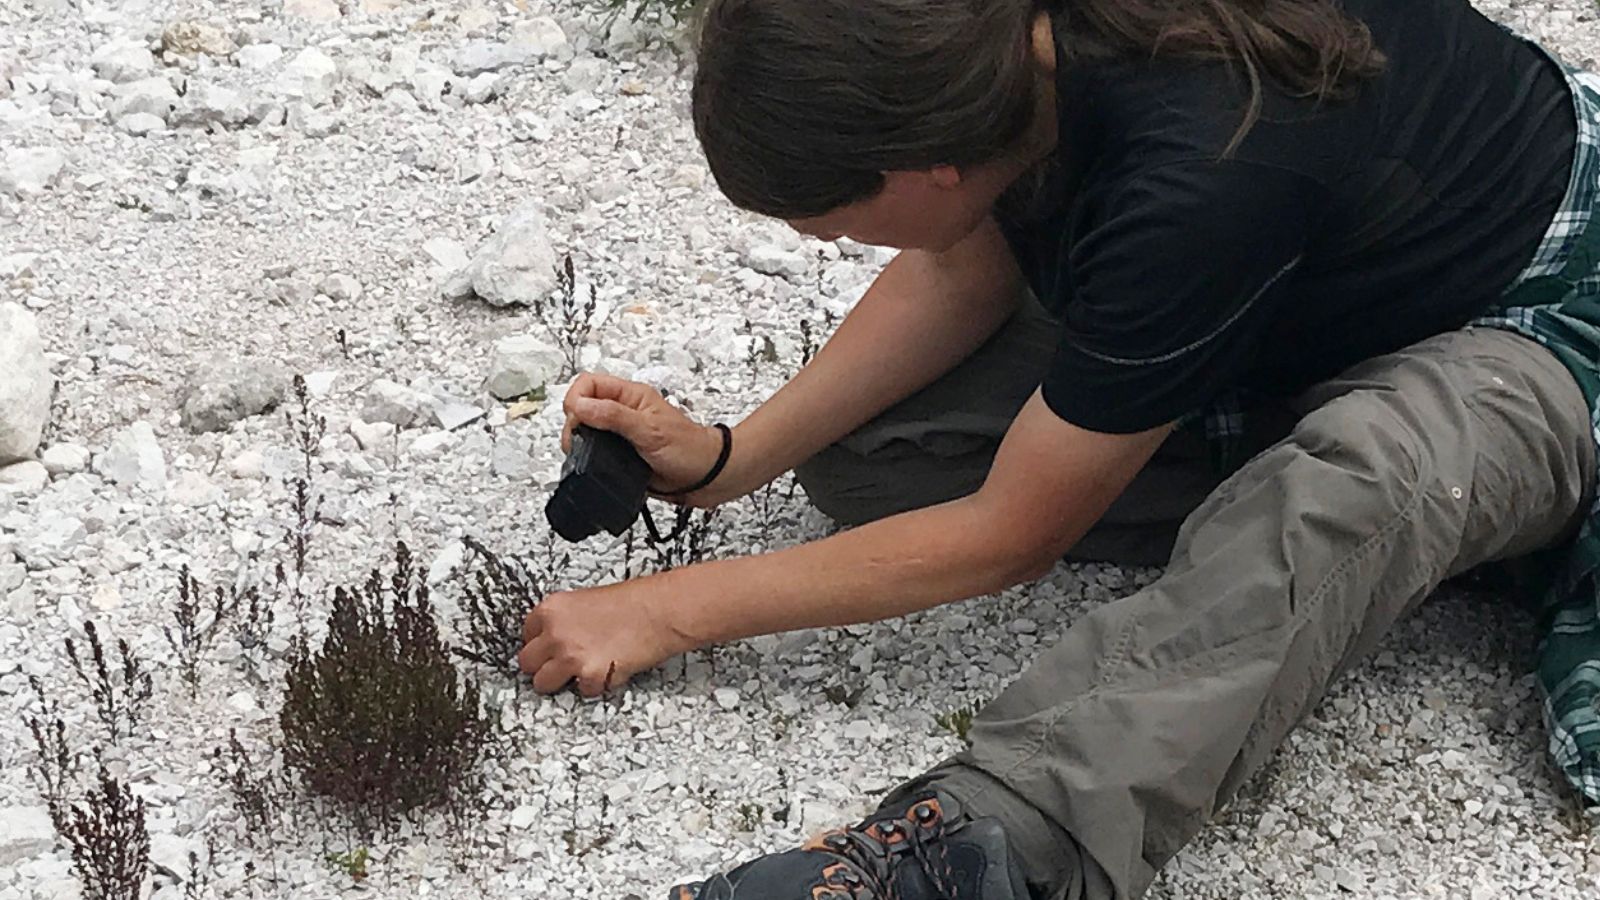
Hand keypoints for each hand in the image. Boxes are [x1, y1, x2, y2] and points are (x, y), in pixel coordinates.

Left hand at [516, 580, 690, 696]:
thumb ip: (565, 620)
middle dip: (544, 666)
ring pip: (542, 683)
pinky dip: (595, 686)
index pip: (526, 634)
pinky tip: (609, 669)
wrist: (659, 611)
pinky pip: (581, 691)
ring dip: (561, 681)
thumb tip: (557, 639)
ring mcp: (569, 655)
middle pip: (527, 662)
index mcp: (552, 609)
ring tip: (582, 672)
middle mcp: (555, 632)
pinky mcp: (588, 675)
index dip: (542, 644)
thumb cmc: (634, 603)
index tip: (550, 648)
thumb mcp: (588, 601)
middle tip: (563, 665)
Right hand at [562, 373, 730, 505]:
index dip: (576, 400)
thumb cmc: (690, 449)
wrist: (707, 477)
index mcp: (631, 396)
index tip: (577, 420)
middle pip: (582, 407)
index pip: (589, 384)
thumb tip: (582, 406)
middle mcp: (623, 412)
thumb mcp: (649, 430)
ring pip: (587, 430)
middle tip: (579, 441)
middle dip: (574, 423)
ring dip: (580, 441)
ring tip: (584, 453)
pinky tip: (593, 464)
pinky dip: (589, 457)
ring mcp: (621, 434)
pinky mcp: (621, 455)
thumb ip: (614, 416)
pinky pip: (596, 452)